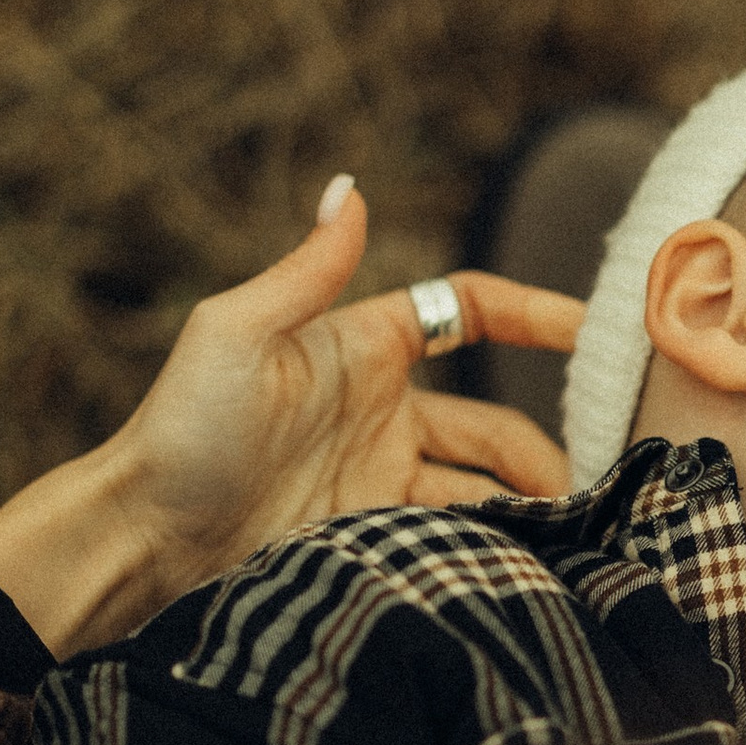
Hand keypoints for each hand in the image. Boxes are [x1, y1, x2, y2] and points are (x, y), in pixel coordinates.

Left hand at [0, 179, 586, 658]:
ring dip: (532, 503)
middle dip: (550, 443)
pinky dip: (498, 545)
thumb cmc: (180, 428)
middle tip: (601, 473)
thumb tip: (350, 186)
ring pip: (488, 490)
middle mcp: (383, 412)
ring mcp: (383, 481)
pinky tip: (532, 558)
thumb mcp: (236, 333)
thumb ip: (307, 269)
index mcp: (361, 347)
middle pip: (498, 424)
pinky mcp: (377, 539)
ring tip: (577, 528)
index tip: (594, 330)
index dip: (531, 315)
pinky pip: (456, 538)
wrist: (144, 540)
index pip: (466, 313)